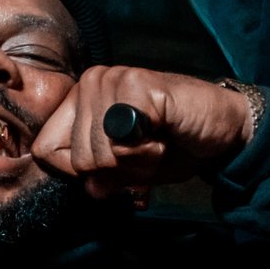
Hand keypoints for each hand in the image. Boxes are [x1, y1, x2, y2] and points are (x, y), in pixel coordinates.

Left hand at [30, 66, 254, 198]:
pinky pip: (123, 143)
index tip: (116, 164)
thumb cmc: (175, 144)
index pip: (46, 150)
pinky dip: (149, 152)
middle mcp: (91, 83)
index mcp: (81, 101)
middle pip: (77, 159)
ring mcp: (112, 80)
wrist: (223, 128)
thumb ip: (102, 177)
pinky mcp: (137, 84)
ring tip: (158, 140)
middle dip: (117, 169)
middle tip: (148, 149)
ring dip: (136, 161)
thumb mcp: (130, 170)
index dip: (79, 173)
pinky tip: (165, 132)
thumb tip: (89, 188)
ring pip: (99, 154)